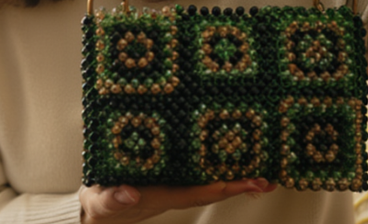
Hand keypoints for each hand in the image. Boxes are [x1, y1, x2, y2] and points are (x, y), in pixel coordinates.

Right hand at [79, 179, 277, 223]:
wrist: (98, 211)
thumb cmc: (100, 204)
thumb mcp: (102, 202)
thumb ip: (114, 198)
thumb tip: (131, 192)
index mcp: (163, 195)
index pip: (199, 191)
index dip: (224, 187)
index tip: (247, 183)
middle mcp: (175, 191)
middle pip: (213, 188)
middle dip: (241, 184)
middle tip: (270, 179)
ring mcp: (175, 184)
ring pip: (210, 180)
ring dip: (236, 176)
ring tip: (264, 170)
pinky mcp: (170, 175)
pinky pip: (200, 171)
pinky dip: (218, 165)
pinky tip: (233, 155)